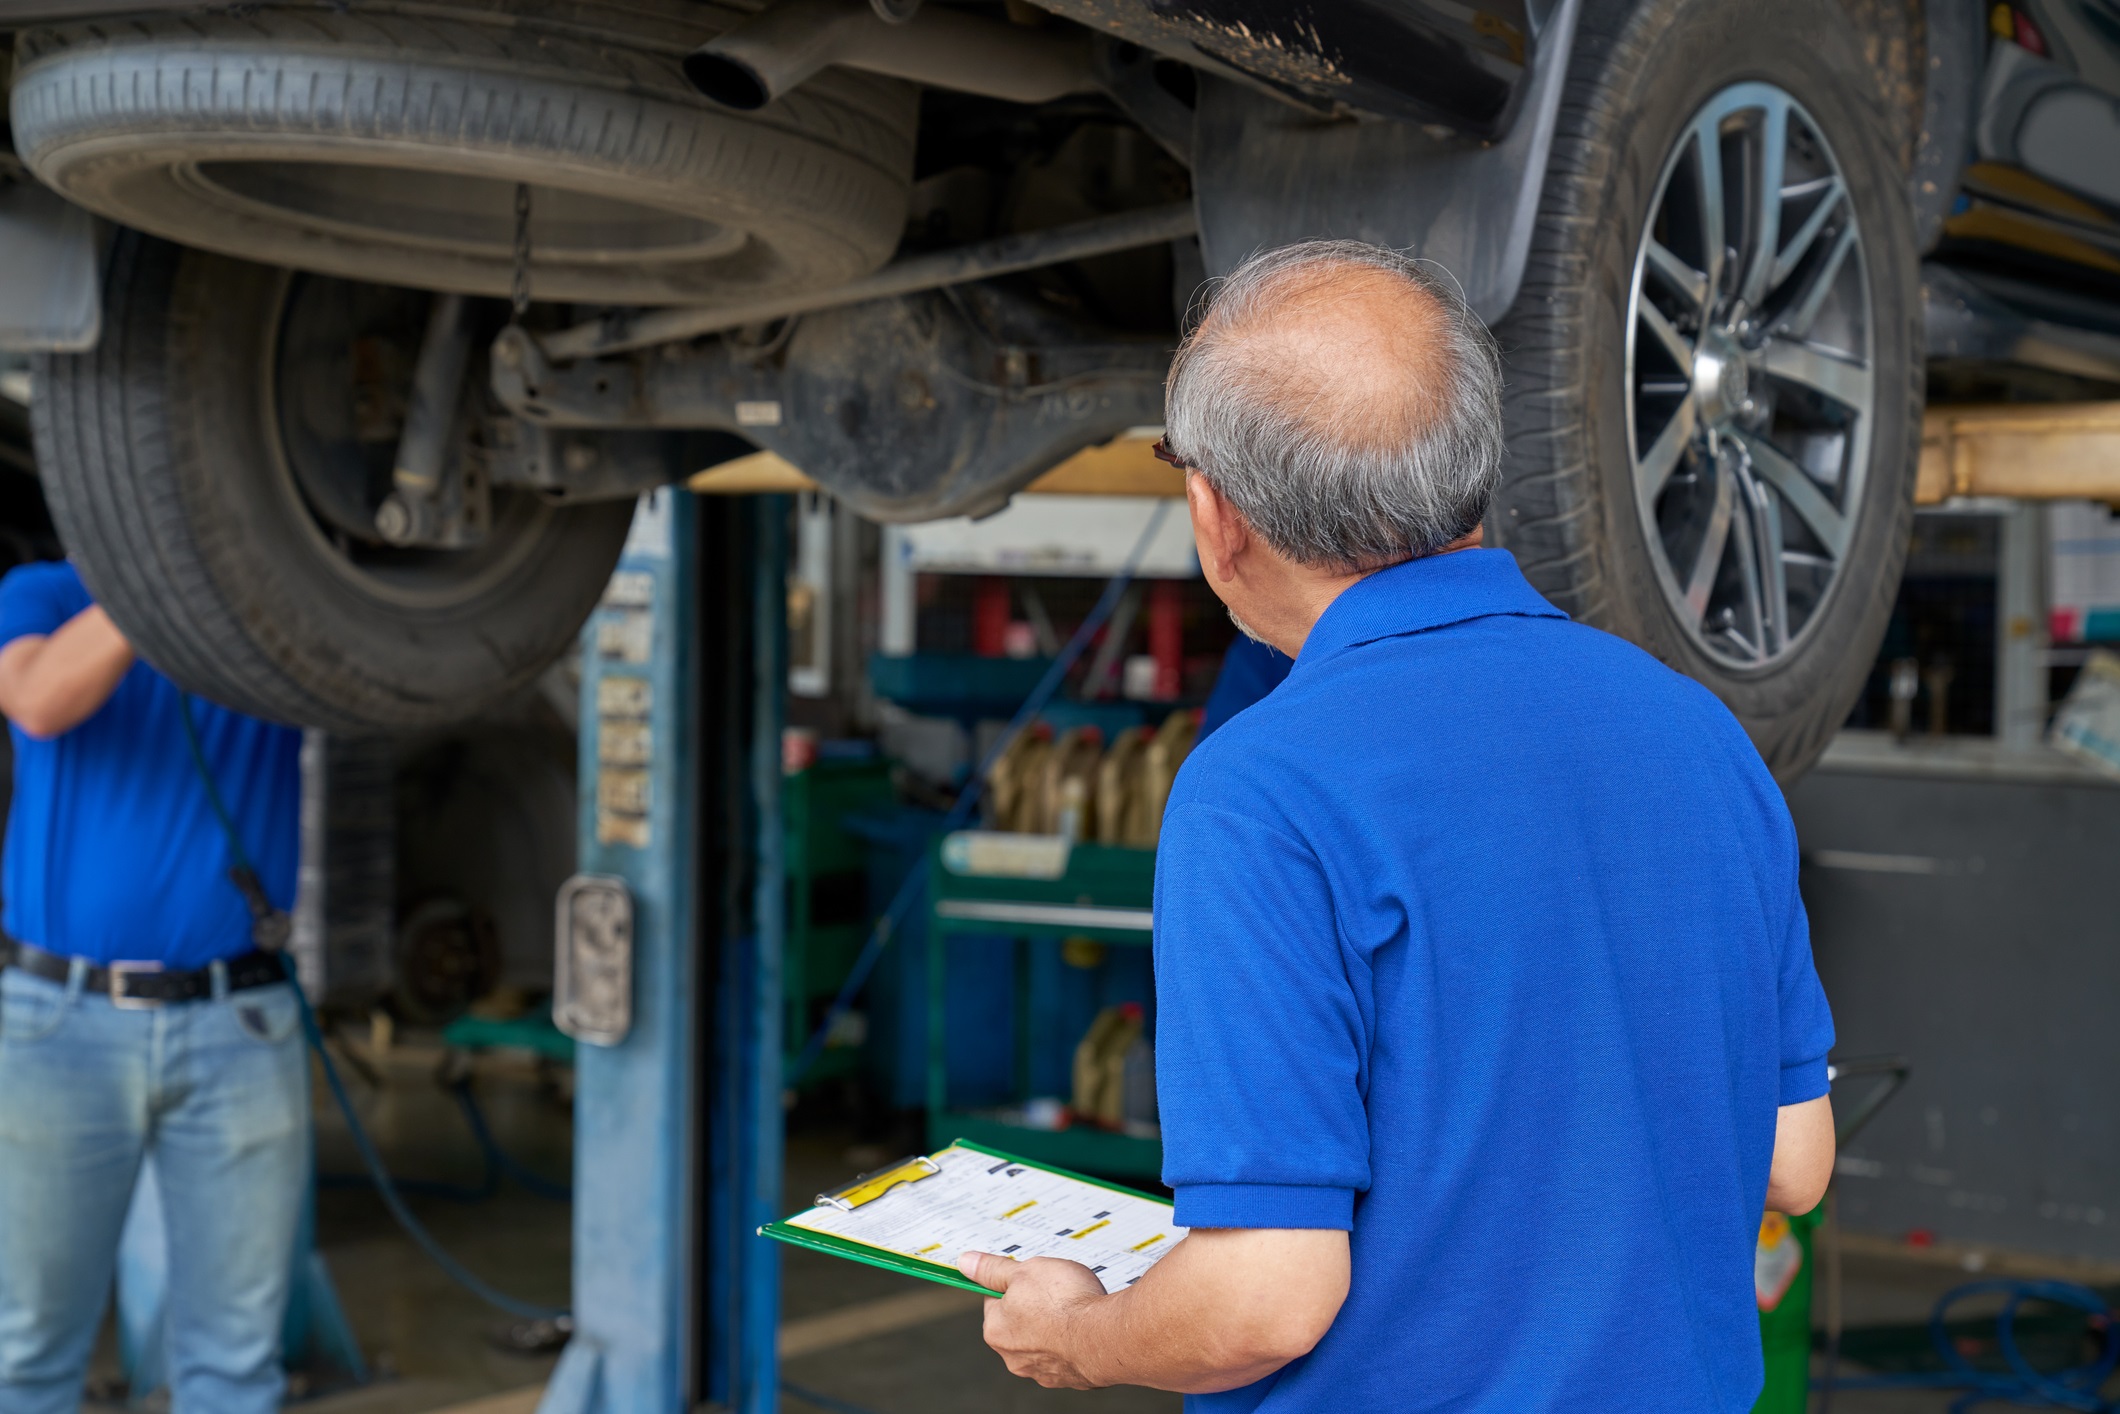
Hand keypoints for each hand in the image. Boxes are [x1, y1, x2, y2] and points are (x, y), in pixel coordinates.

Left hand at [957, 1250, 1110, 1388]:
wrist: (1105, 1336)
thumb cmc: (1064, 1303)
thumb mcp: (1024, 1270)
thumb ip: (993, 1269)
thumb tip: (966, 1263)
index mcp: (996, 1329)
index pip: (995, 1299)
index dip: (1014, 1282)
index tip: (1029, 1276)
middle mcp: (1014, 1356)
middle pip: (1019, 1321)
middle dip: (1035, 1305)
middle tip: (1055, 1289)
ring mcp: (1042, 1371)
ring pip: (1044, 1339)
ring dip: (1055, 1325)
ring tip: (1074, 1307)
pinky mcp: (1069, 1378)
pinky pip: (1068, 1353)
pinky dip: (1074, 1341)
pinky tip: (1085, 1325)